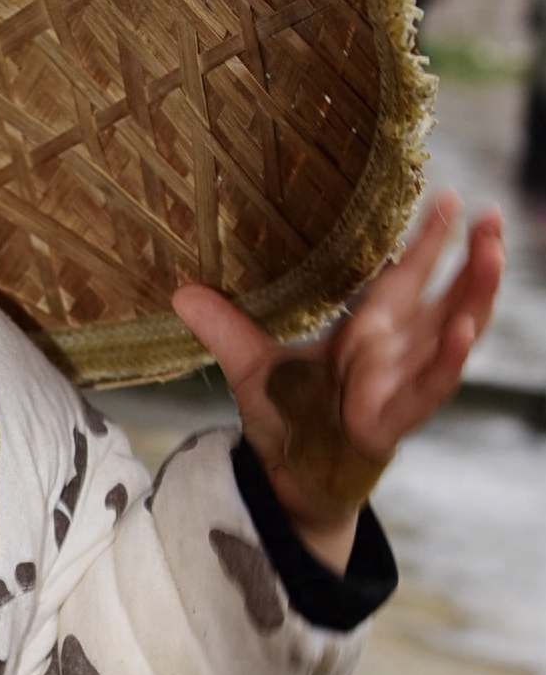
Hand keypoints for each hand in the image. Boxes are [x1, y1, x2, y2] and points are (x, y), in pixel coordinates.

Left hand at [172, 195, 504, 571]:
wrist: (286, 477)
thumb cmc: (286, 418)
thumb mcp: (251, 364)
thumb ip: (224, 327)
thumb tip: (180, 291)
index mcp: (367, 332)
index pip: (407, 276)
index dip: (430, 240)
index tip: (447, 198)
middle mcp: (393, 353)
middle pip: (447, 297)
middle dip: (475, 258)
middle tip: (495, 216)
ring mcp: (399, 385)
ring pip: (453, 335)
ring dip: (476, 296)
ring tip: (492, 256)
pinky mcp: (394, 419)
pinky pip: (430, 389)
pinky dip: (446, 361)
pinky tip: (464, 331)